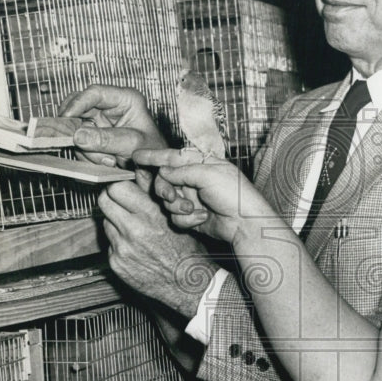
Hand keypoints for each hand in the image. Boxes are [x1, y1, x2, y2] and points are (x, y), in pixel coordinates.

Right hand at [59, 84, 167, 166]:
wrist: (153, 170)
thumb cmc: (152, 152)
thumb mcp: (133, 144)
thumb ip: (107, 139)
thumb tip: (79, 136)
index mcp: (125, 99)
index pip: (95, 93)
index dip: (77, 104)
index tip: (66, 118)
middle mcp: (110, 107)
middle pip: (79, 110)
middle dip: (80, 132)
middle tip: (83, 146)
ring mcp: (99, 122)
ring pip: (76, 129)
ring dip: (87, 149)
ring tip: (109, 161)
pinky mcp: (92, 136)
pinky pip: (78, 143)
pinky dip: (87, 156)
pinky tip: (105, 162)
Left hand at [97, 179, 215, 318]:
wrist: (186, 283)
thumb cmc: (186, 250)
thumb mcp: (174, 217)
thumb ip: (152, 193)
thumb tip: (138, 171)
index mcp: (149, 215)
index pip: (116, 188)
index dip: (118, 185)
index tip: (122, 187)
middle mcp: (133, 230)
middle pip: (104, 201)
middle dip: (111, 198)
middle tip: (120, 202)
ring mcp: (121, 248)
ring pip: (105, 221)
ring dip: (115, 221)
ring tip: (132, 228)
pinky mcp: (116, 263)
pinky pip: (109, 244)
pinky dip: (118, 242)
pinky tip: (134, 246)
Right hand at [137, 147, 278, 245]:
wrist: (246, 224)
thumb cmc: (234, 195)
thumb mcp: (209, 175)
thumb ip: (183, 171)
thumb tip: (162, 170)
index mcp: (200, 164)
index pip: (172, 157)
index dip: (153, 157)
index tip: (136, 156)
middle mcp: (194, 180)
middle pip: (164, 181)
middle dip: (165, 189)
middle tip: (169, 196)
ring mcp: (193, 198)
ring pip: (168, 201)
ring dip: (178, 207)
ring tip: (194, 209)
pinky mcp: (192, 216)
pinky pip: (176, 217)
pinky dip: (187, 220)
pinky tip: (202, 219)